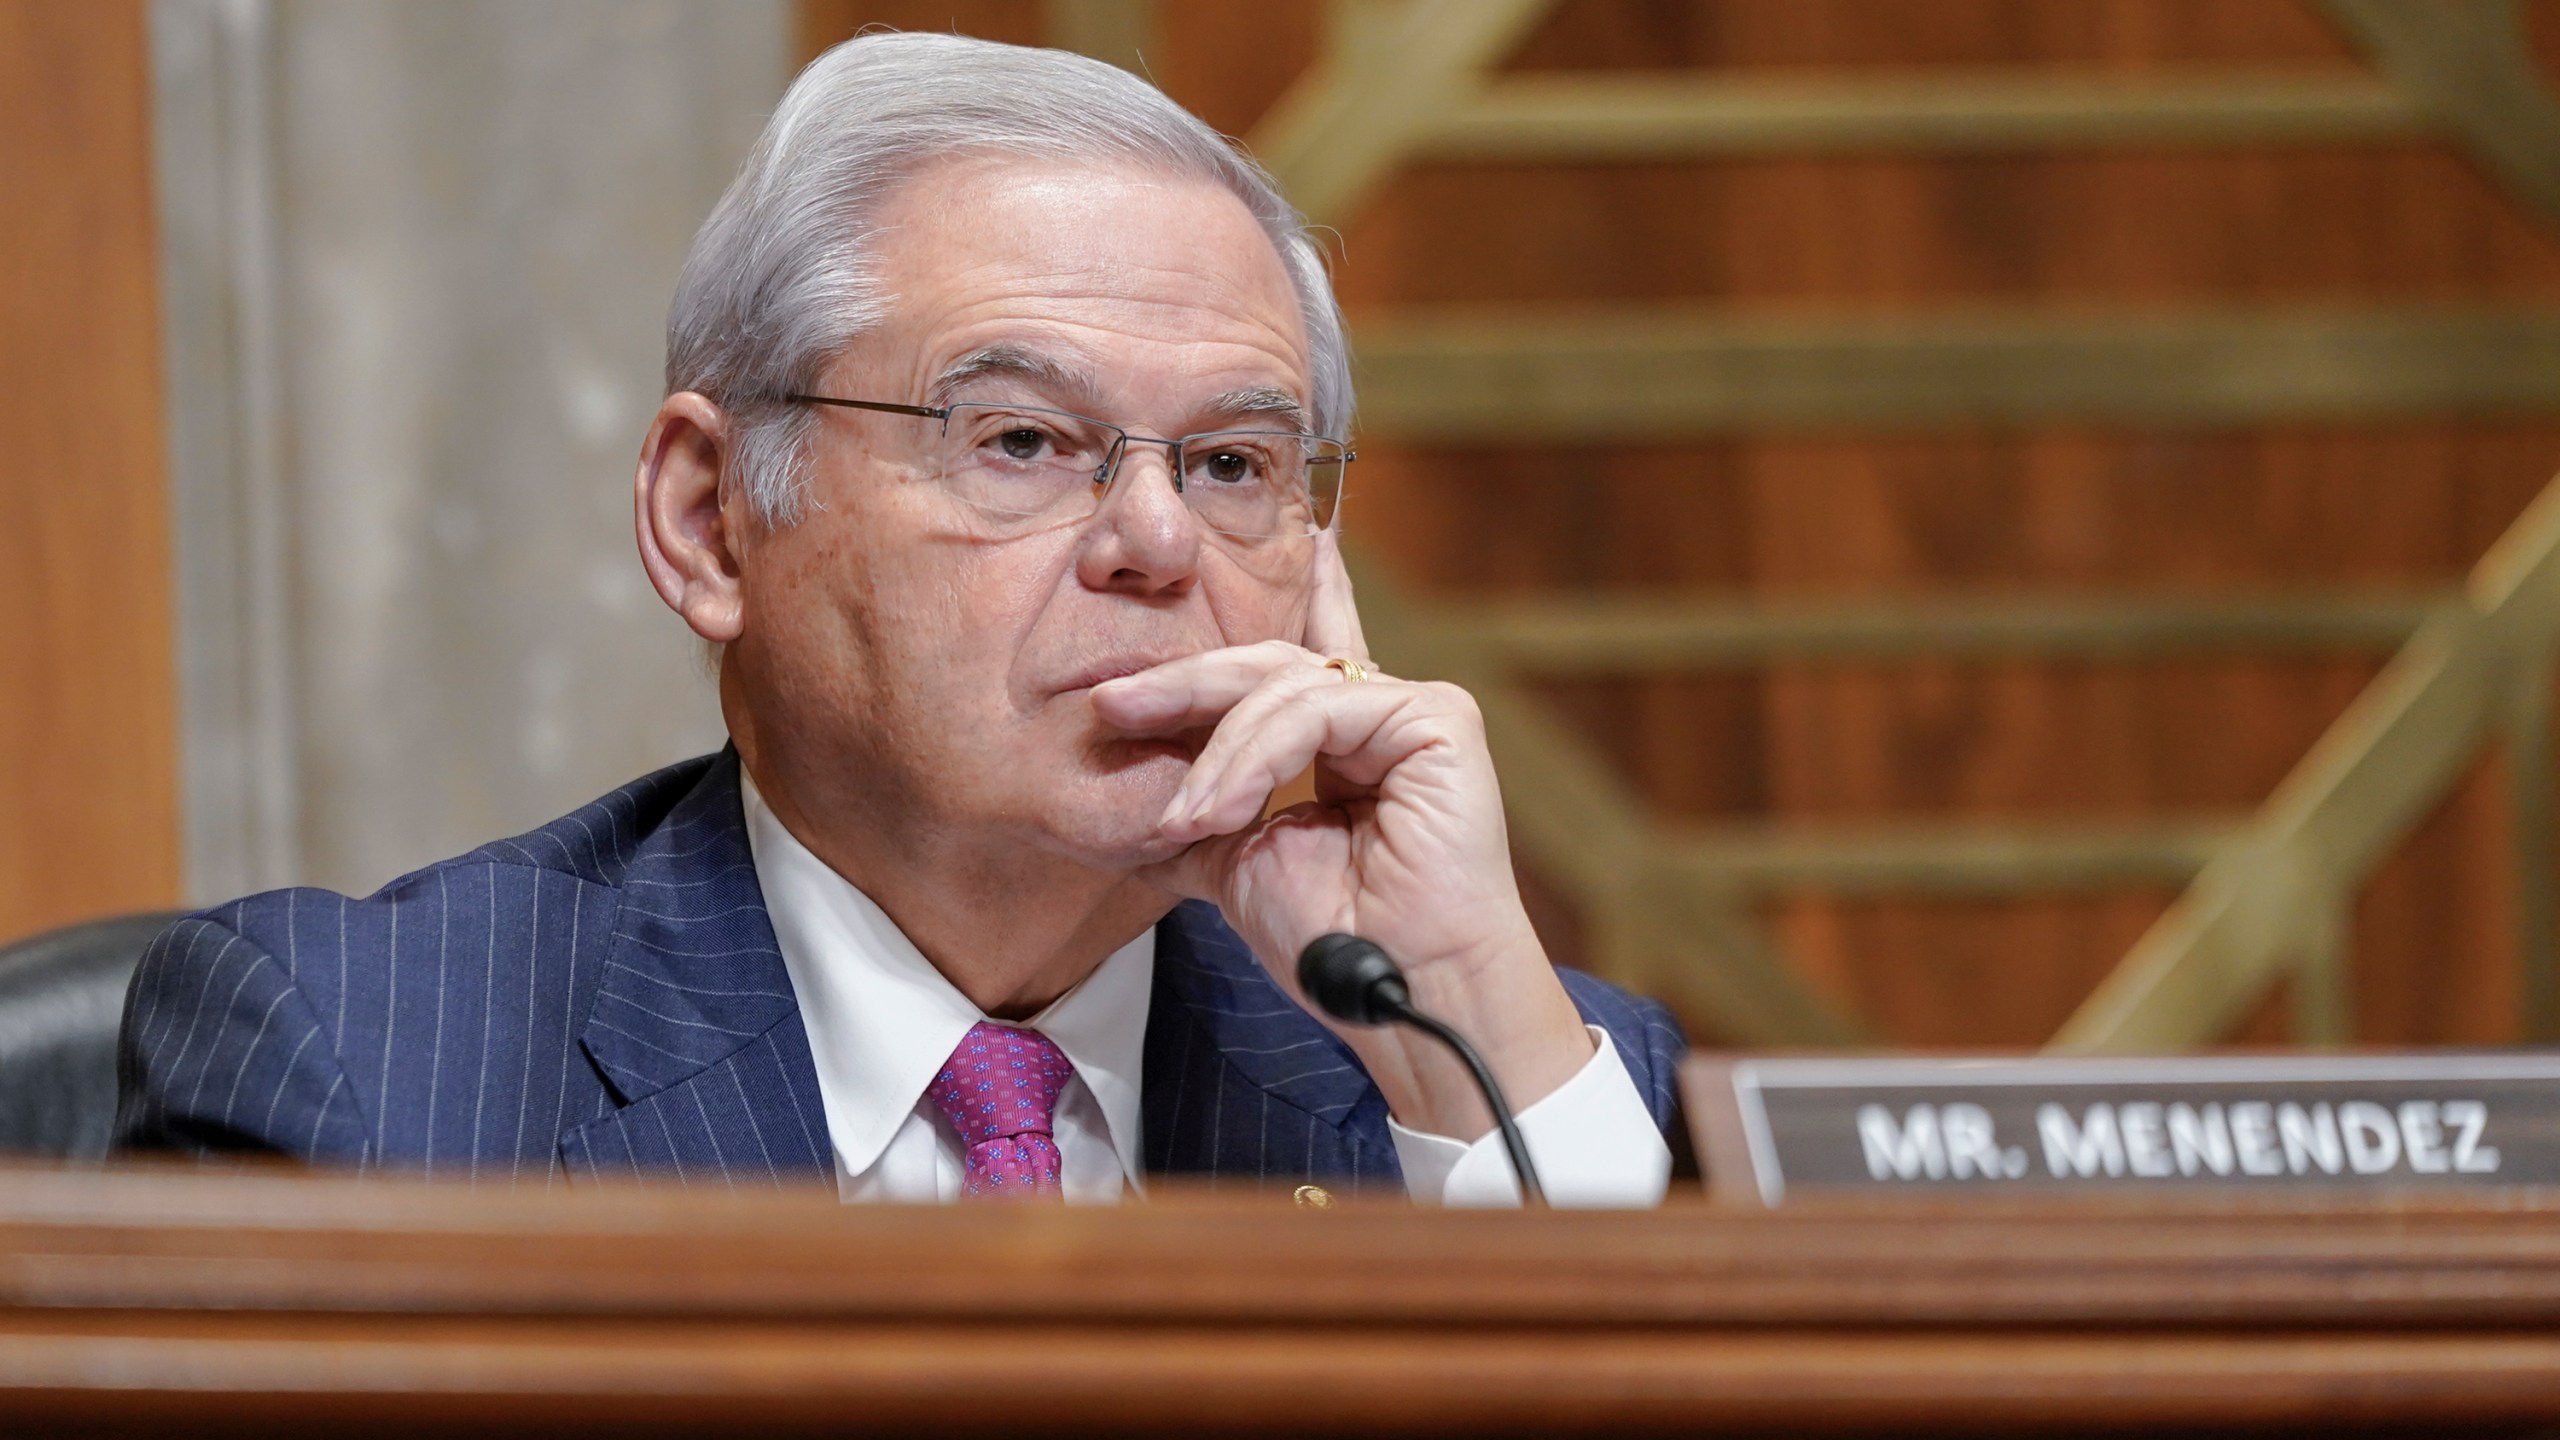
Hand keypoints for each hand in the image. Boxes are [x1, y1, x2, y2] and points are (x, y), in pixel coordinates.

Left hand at [1088, 533, 1592, 1139]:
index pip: (1280, 670)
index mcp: (1342, 742)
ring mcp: (1411, 711)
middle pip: (1265, 669)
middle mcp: (1379, 716)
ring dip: (1216, 757)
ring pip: (1283, 690)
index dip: (1228, 643)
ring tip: (1179, 819)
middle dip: (1183, 686)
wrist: (1400, 995)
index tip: (1176, 620)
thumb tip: (1122, 804)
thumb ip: (1202, 811)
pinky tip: (1222, 809)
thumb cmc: (1334, 938)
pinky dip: (1256, 759)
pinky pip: (1317, 711)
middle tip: (1110, 704)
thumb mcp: (1239, 860)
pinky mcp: (1435, 718)